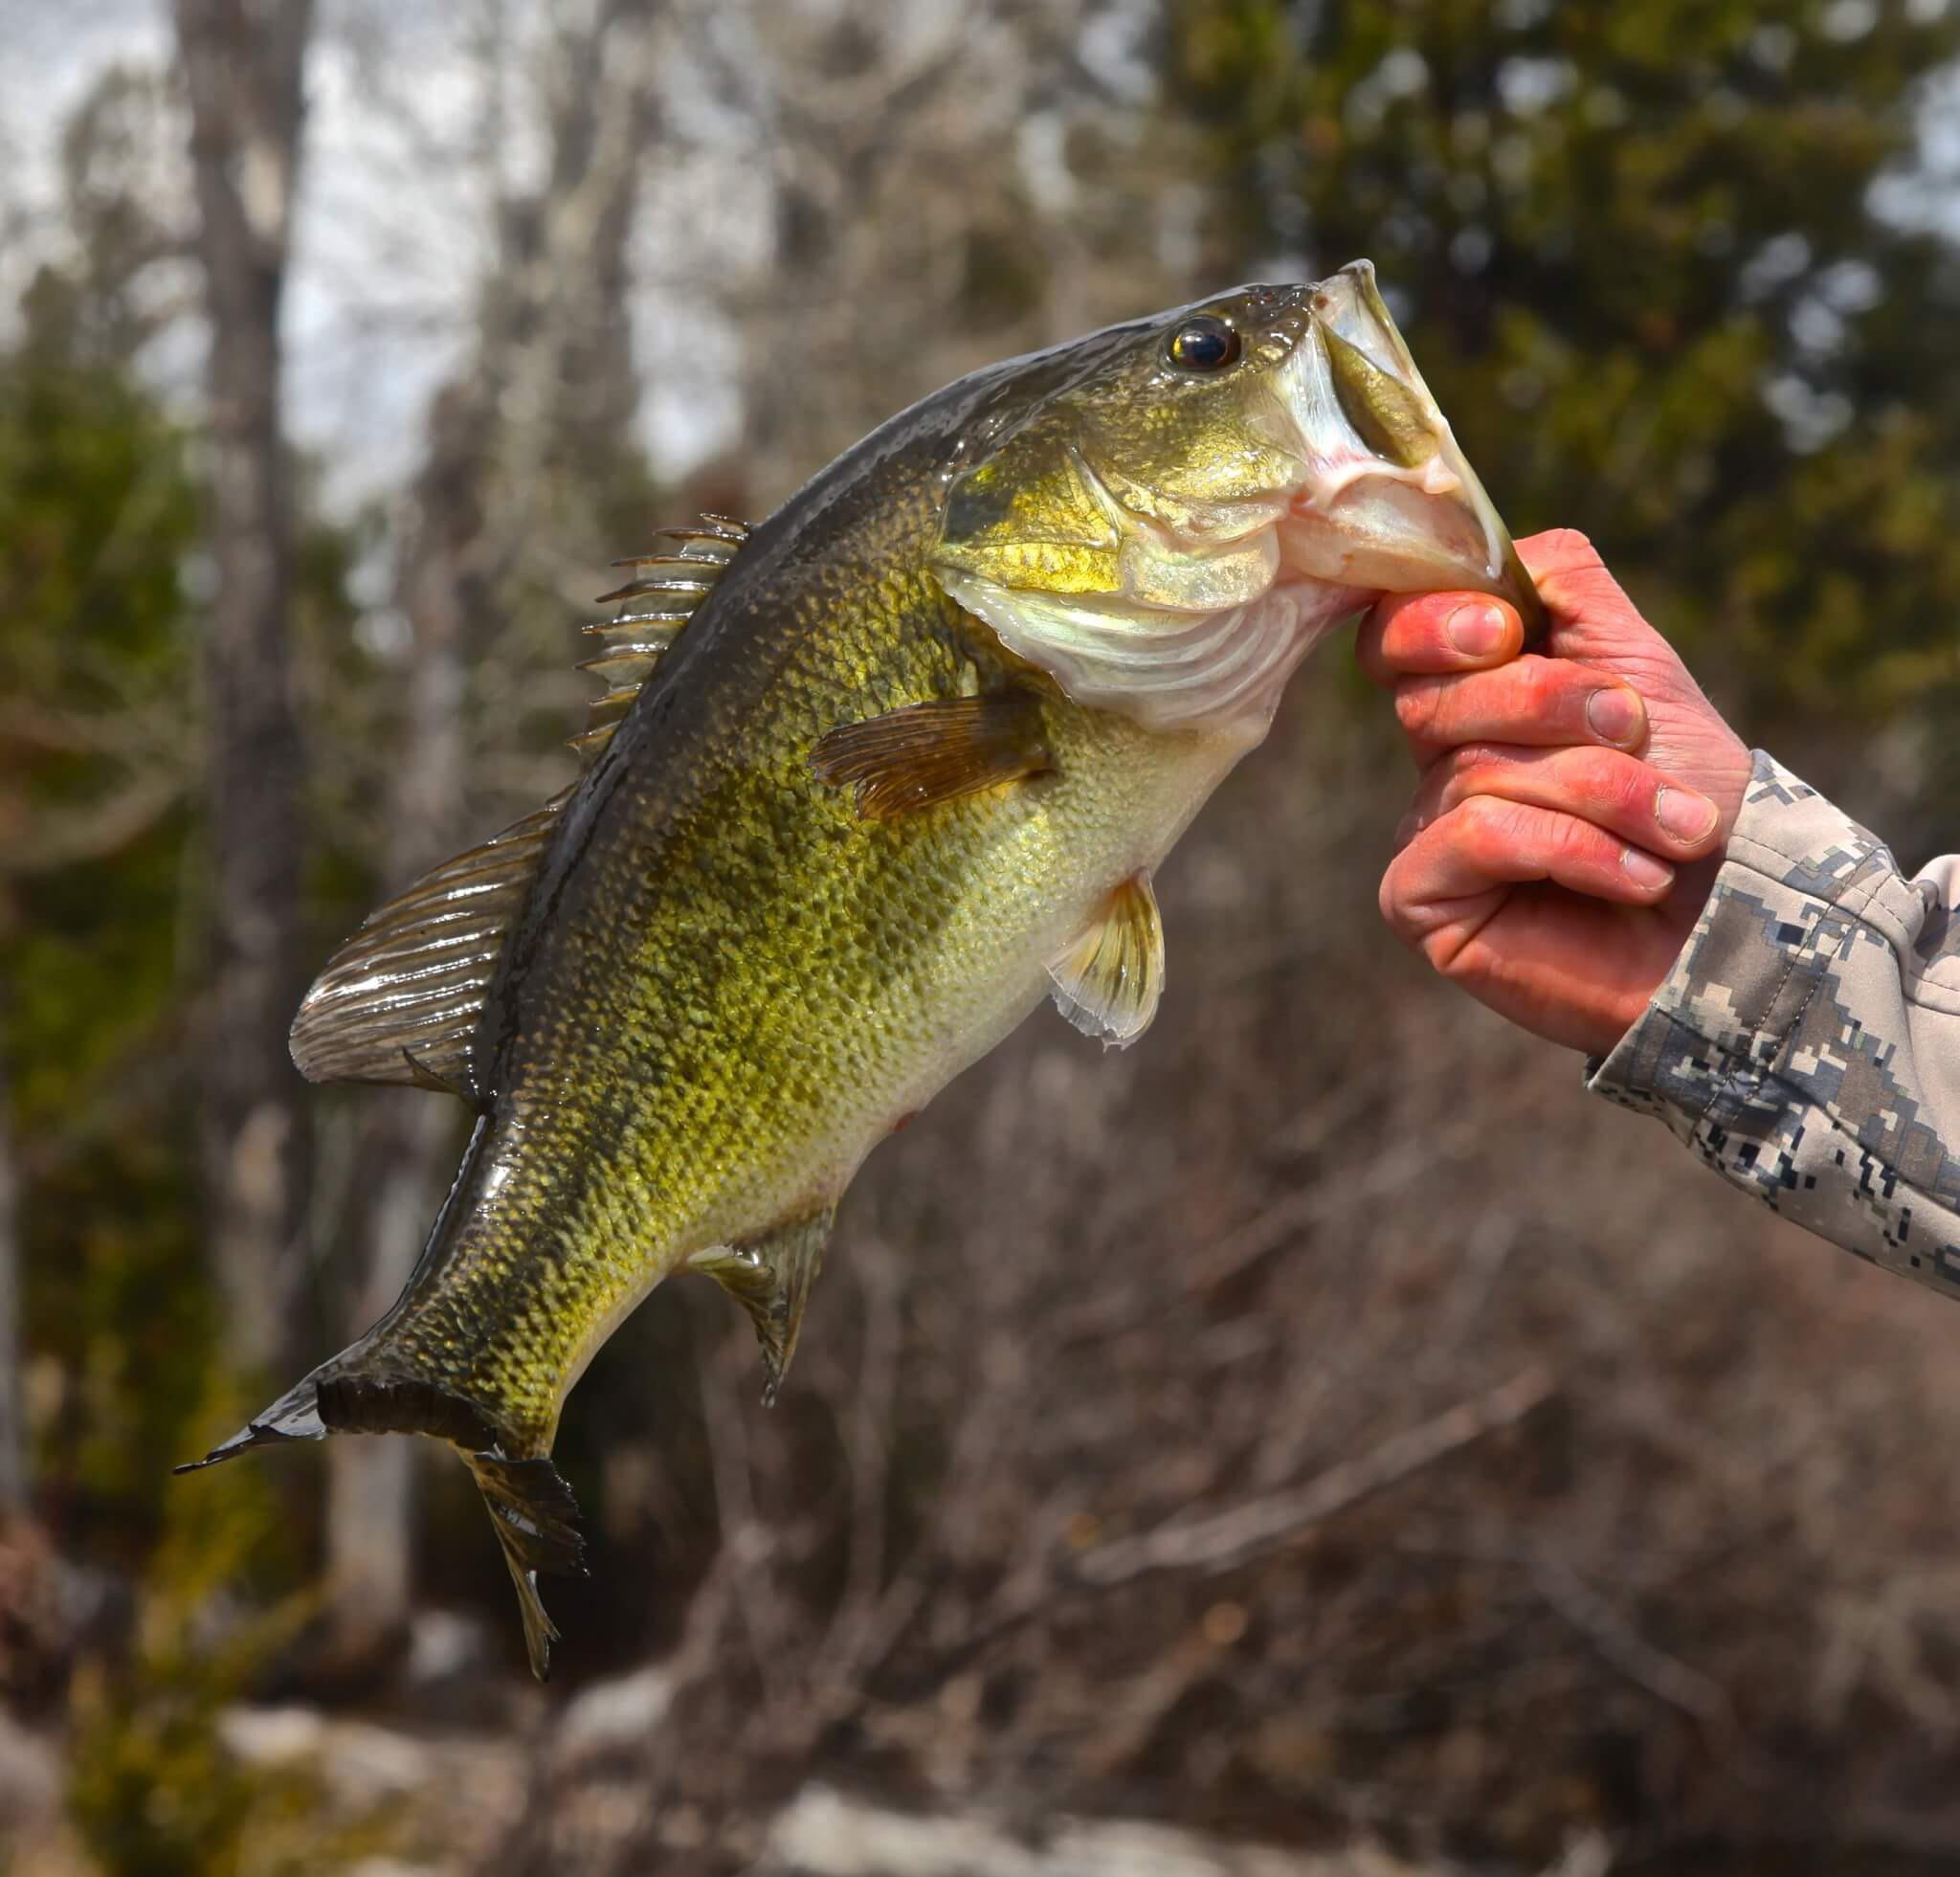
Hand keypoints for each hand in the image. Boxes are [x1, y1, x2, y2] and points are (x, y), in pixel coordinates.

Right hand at [1358, 530, 1754, 1056]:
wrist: (1738, 913)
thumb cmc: (1694, 794)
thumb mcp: (1637, 661)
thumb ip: (1563, 583)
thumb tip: (1487, 547)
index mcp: (1471, 696)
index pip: (1392, 635)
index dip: (1431, 622)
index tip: (1505, 630)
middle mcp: (1435, 762)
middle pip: (1435, 697)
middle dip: (1556, 704)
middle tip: (1636, 731)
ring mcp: (1422, 834)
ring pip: (1478, 770)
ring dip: (1604, 791)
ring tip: (1676, 832)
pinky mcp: (1422, 901)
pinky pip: (1473, 836)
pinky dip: (1571, 848)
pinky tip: (1633, 876)